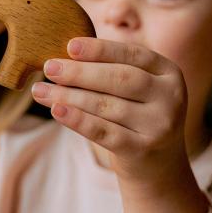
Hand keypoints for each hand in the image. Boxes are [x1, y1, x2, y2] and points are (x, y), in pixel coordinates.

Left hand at [32, 37, 188, 182]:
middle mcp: (171, 97)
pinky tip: (57, 110)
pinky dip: (78, 120)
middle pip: (120, 79)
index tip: (70, 46)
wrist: (159, 166)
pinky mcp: (143, 149)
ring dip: (69, 96)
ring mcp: (160, 125)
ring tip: (41, 91)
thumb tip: (64, 57)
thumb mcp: (137, 91)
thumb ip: (112, 71)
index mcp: (169, 73)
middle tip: (49, 67)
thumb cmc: (137, 118)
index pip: (133, 55)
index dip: (100, 50)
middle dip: (80, 72)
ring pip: (107, 106)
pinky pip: (104, 132)